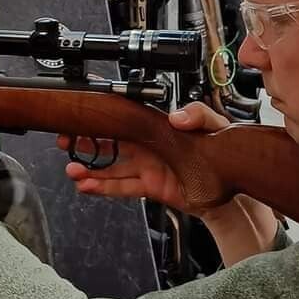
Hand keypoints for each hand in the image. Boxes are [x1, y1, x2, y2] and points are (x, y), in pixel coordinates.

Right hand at [59, 101, 229, 213]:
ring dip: (90, 167)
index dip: (104, 114)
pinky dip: (103, 187)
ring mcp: (147, 165)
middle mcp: (148, 144)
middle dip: (86, 139)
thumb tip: (177, 117)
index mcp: (158, 125)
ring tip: (72, 169)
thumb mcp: (214, 125)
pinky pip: (121, 186)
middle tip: (66, 138)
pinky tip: (87, 185)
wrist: (232, 185)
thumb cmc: (224, 149)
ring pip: (111, 165)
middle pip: (110, 140)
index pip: (125, 116)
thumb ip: (197, 114)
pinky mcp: (149, 186)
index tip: (84, 112)